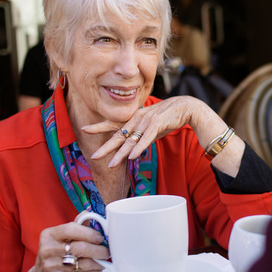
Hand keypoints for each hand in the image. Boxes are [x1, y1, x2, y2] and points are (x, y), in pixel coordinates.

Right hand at [10, 222, 107, 271]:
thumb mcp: (61, 237)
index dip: (89, 233)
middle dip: (99, 250)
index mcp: (49, 235)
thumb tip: (89, 213)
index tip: (100, 237)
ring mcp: (51, 266)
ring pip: (84, 264)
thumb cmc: (55, 253)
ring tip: (103, 261)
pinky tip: (96, 270)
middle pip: (80, 248)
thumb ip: (76, 226)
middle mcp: (48, 249)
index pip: (71, 229)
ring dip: (99, 263)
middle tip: (106, 251)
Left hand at [83, 95, 243, 176]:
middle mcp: (137, 118)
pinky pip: (146, 138)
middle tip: (95, 156)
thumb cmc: (169, 118)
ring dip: (121, 153)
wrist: (186, 107)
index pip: (113, 123)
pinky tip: (132, 156)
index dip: (99, 126)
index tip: (84, 129)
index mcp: (135, 118)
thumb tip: (134, 148)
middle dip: (106, 147)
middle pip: (118, 134)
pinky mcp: (157, 124)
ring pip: (131, 140)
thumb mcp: (152, 127)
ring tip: (112, 164)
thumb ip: (142, 136)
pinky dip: (139, 147)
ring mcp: (146, 120)